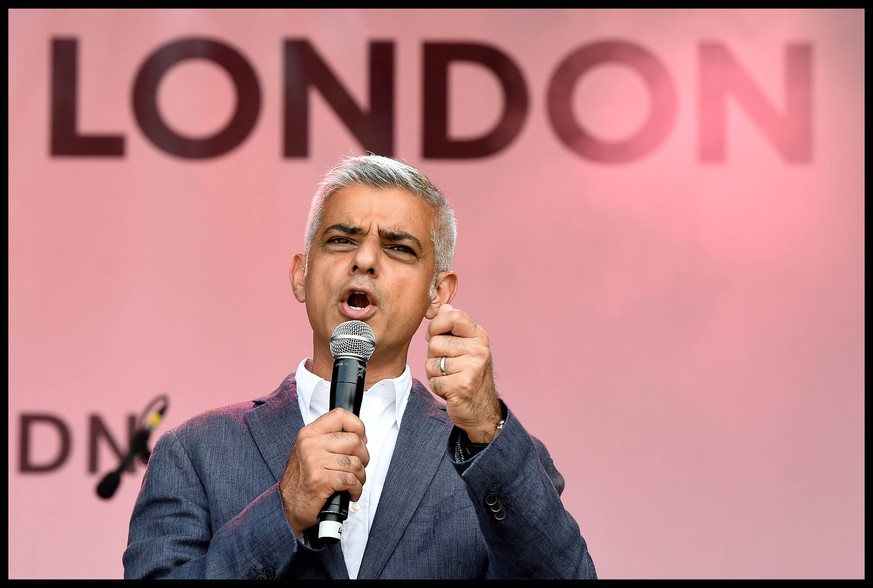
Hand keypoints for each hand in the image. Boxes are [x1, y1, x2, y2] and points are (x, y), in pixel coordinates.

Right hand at [279, 408, 368, 535]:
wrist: (288, 507)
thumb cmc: (303, 480)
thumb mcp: (311, 451)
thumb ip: (330, 439)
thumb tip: (359, 436)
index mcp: (309, 434)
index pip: (341, 416)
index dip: (358, 426)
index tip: (361, 438)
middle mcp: (311, 444)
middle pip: (354, 441)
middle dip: (363, 457)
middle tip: (358, 466)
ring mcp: (315, 462)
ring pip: (355, 463)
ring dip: (360, 476)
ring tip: (353, 482)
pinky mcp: (321, 480)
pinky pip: (351, 480)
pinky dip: (356, 489)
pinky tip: (350, 492)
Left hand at [426, 304, 502, 442]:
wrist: (482, 410)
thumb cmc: (469, 375)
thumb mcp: (466, 347)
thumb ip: (453, 327)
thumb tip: (443, 307)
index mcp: (479, 336)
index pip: (453, 316)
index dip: (436, 325)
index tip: (435, 335)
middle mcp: (479, 350)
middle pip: (435, 342)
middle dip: (435, 356)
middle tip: (450, 365)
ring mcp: (472, 368)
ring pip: (432, 362)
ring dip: (435, 373)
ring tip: (450, 377)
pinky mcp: (462, 386)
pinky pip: (433, 380)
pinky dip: (437, 387)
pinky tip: (450, 390)